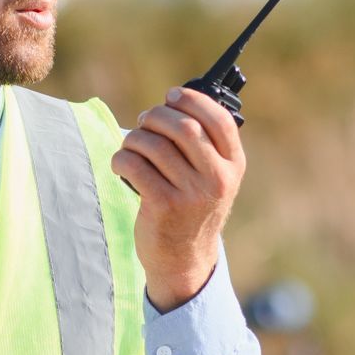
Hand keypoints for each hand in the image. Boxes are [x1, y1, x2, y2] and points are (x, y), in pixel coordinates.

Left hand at [111, 86, 245, 311]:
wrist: (184, 258)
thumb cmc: (192, 207)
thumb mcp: (212, 177)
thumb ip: (203, 144)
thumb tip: (172, 102)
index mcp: (233, 165)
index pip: (219, 120)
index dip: (192, 100)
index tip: (171, 96)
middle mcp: (217, 178)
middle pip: (183, 127)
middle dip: (156, 116)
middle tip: (144, 122)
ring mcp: (192, 194)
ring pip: (154, 145)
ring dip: (135, 138)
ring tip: (131, 146)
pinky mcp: (164, 206)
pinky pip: (135, 165)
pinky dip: (122, 158)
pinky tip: (121, 164)